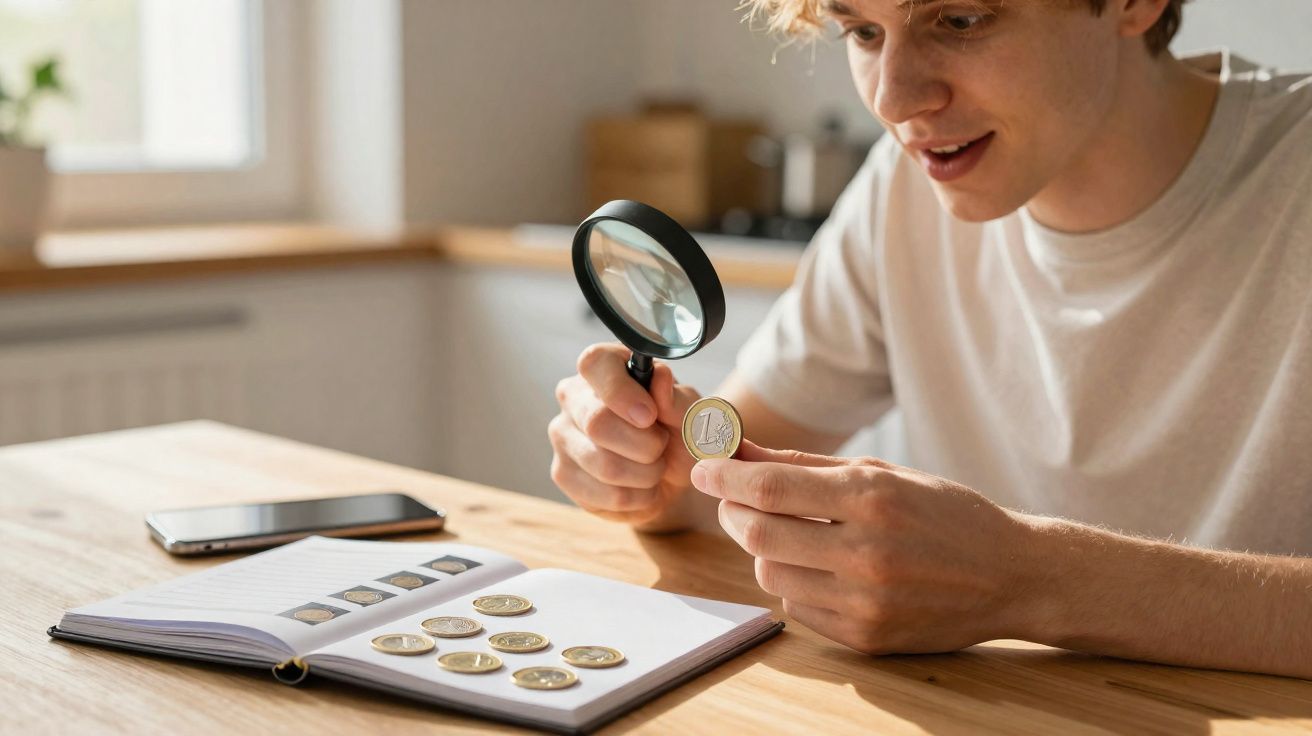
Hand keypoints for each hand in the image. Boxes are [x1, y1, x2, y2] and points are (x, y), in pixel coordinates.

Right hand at [549, 343, 700, 529]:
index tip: (649, 416)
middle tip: (662, 446)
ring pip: (604, 465)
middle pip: (597, 422)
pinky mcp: (562, 474)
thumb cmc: (678, 433)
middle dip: (645, 444)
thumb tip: (660, 377)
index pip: (594, 364)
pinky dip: (638, 497)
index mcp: (604, 366)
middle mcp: (574, 396)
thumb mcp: (690, 414)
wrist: (671, 478)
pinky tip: (641, 487)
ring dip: (646, 474)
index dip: (621, 392)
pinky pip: (605, 495)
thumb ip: (678, 398)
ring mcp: (563, 435)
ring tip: (655, 467)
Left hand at [690, 441, 1037, 653]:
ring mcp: (866, 601)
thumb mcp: (884, 473)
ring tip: (784, 533)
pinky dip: (792, 583)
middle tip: (731, 498)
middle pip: (757, 533)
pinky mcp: (866, 637)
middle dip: (731, 510)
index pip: (769, 489)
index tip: (703, 466)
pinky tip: (817, 567)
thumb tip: (739, 451)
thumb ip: (806, 466)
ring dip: (761, 550)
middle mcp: (867, 552)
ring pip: (769, 575)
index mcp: (872, 499)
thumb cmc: (945, 514)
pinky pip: (797, 607)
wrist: (1012, 576)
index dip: (723, 477)